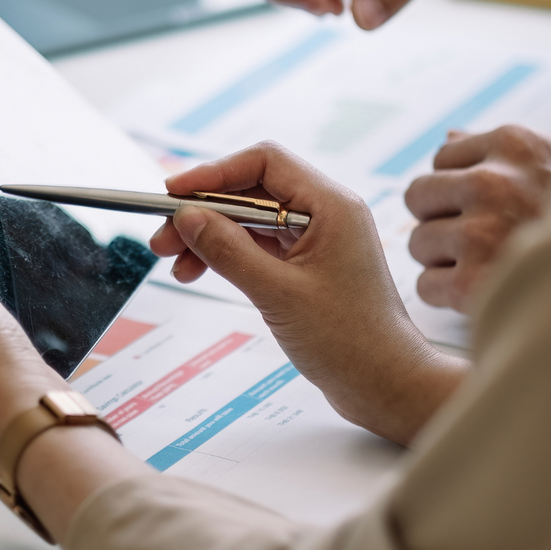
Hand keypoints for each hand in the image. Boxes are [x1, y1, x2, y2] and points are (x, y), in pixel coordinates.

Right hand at [149, 142, 465, 445]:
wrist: (387, 386)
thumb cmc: (350, 343)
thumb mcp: (278, 295)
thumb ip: (229, 251)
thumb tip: (187, 217)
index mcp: (332, 206)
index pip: (263, 164)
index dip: (212, 173)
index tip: (173, 193)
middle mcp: (327, 213)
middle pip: (251, 189)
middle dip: (203, 210)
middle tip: (163, 237)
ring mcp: (318, 239)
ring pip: (250, 218)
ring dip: (210, 234)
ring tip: (174, 263)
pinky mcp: (309, 265)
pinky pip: (259, 244)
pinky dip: (227, 254)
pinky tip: (200, 271)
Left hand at [404, 126, 550, 309]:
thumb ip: (506, 150)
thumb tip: (450, 136)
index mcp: (515, 145)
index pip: (443, 158)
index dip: (461, 186)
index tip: (487, 207)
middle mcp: (494, 182)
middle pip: (419, 196)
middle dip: (442, 218)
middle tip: (478, 239)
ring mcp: (483, 232)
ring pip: (420, 243)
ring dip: (445, 259)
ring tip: (489, 267)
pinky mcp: (476, 283)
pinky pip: (427, 285)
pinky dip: (447, 295)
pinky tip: (485, 293)